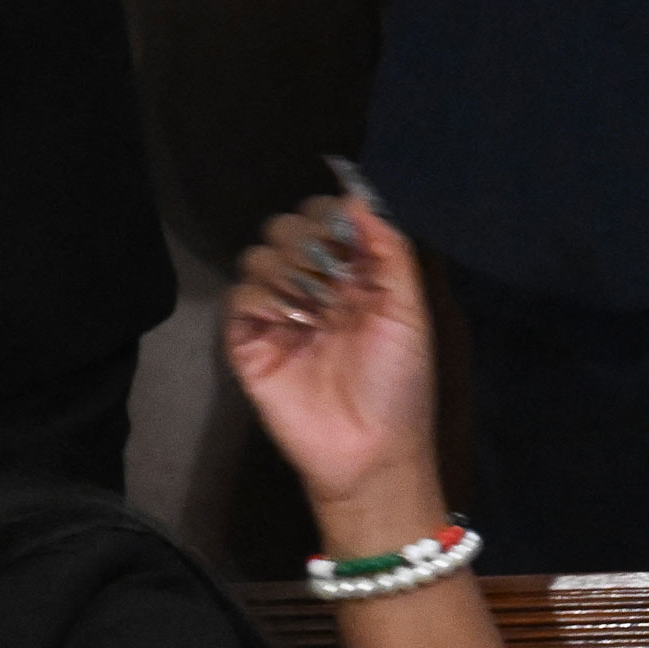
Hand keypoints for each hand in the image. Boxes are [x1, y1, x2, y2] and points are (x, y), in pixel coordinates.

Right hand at [223, 194, 444, 528]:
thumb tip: (357, 198)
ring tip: (314, 309)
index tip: (346, 236)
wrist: (371, 449)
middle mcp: (312, 289)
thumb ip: (389, 250)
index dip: (331, 216)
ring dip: (286, 270)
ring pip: (258, 257)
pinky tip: (292, 322)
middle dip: (306, 240)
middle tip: (330, 276)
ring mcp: (278, 317)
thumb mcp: (409, 311)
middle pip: (285, 229)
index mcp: (352, 277)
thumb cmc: (398, 385)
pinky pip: (239, 299)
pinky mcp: (249, 346)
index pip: (325, 219)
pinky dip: (263, 298)